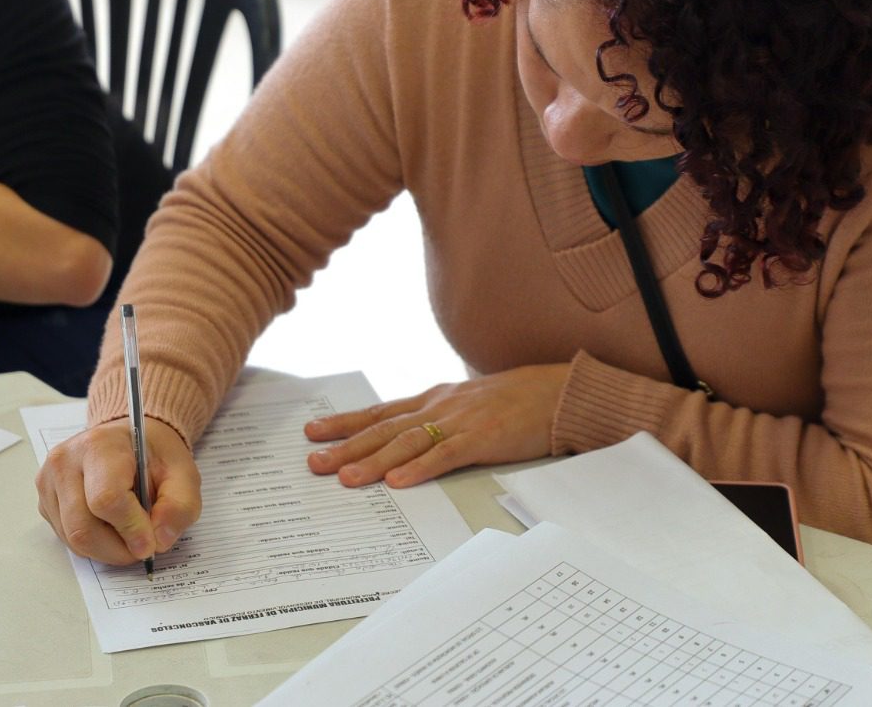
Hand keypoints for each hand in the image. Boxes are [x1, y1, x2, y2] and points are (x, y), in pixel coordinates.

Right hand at [35, 416, 201, 564]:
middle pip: (83, 526)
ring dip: (107, 550)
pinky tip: (112, 529)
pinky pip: (66, 539)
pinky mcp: (46, 502)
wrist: (129, 441)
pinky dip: (94, 545)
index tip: (151, 544)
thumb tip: (160, 539)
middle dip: (118, 548)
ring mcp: (49, 483)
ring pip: (73, 539)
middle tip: (143, 548)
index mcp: (100, 445)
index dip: (130, 529)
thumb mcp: (183, 473)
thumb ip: (179, 506)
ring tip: (131, 536)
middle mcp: (65, 462)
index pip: (106, 499)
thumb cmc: (152, 455)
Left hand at [303, 364, 572, 488]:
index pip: (382, 412)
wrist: (557, 391)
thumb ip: (443, 417)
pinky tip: (398, 481)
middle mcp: (440, 408)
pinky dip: (420, 468)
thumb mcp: (471, 403)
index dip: (346, 423)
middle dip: (346, 446)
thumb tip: (415, 435)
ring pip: (407, 442)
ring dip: (374, 461)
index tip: (314, 432)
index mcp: (436, 400)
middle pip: (385, 429)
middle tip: (313, 463)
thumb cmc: (518, 400)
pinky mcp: (483, 439)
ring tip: (346, 478)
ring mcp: (461, 422)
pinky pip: (446, 456)